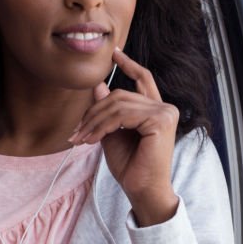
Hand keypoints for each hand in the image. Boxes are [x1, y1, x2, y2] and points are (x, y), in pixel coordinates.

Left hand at [68, 48, 179, 225]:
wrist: (142, 190)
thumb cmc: (131, 166)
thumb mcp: (112, 133)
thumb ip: (107, 111)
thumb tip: (98, 85)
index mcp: (156, 109)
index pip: (143, 79)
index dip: (129, 65)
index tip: (114, 54)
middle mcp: (165, 107)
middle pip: (120, 94)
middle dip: (94, 111)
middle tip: (77, 133)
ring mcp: (165, 112)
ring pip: (118, 104)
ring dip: (94, 121)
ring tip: (82, 139)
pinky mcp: (161, 120)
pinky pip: (123, 115)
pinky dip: (103, 126)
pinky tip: (94, 139)